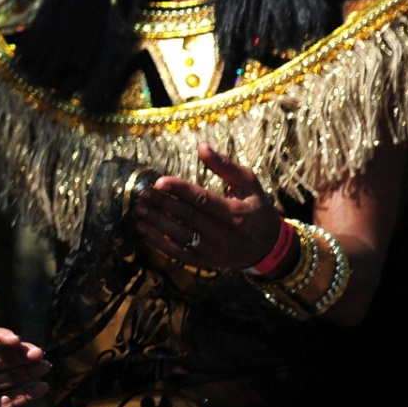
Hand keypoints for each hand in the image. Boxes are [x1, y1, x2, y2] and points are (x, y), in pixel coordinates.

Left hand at [0, 327, 49, 406]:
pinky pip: (9, 401)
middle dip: (21, 352)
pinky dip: (26, 395)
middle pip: (3, 356)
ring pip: (10, 376)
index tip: (15, 338)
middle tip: (38, 353)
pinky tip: (41, 388)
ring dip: (28, 370)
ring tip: (45, 365)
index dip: (1, 337)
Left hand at [133, 141, 282, 270]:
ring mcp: (213, 250)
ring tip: (139, 208)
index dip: (180, 190)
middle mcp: (223, 233)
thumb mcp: (248, 184)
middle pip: (188, 216)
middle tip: (142, 193)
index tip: (159, 181)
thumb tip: (201, 145)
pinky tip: (143, 229)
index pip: (203, 200)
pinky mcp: (205, 261)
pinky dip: (158, 242)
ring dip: (157, 222)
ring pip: (180, 235)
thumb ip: (224, 165)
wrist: (268, 248)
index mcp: (235, 213)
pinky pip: (178, 253)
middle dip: (163, 204)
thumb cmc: (256, 209)